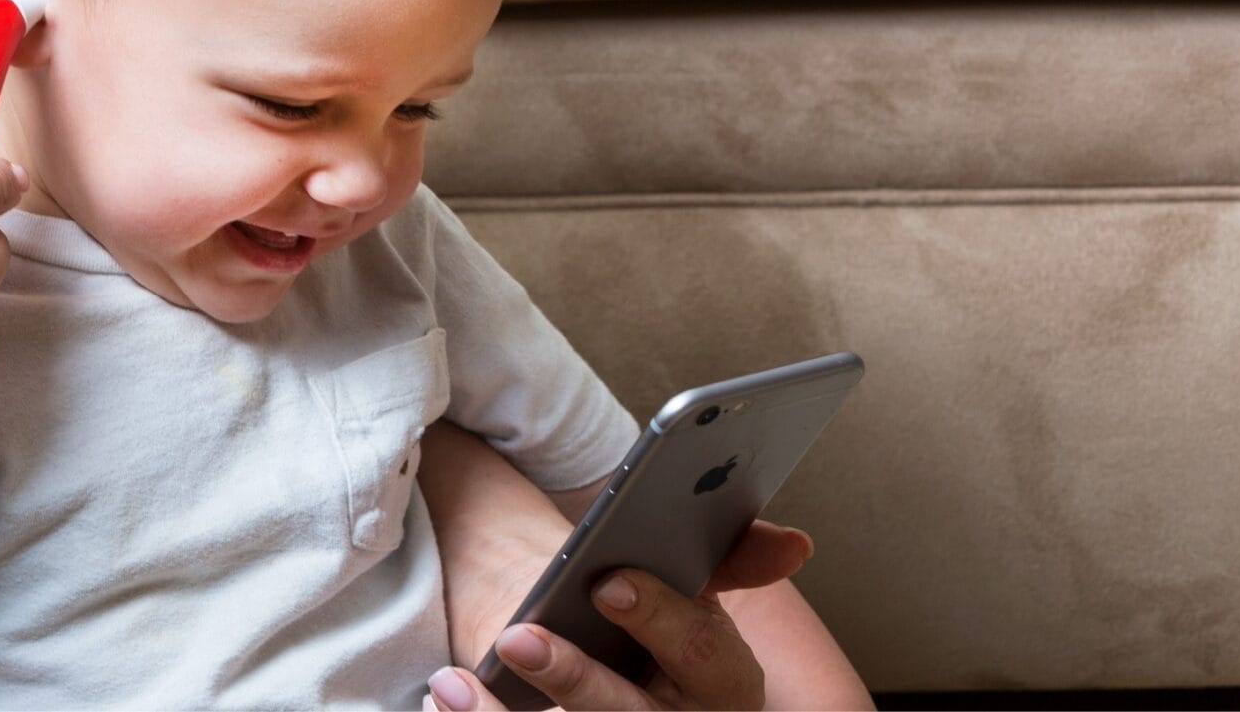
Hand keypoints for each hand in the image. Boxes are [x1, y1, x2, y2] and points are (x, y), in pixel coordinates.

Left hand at [426, 521, 814, 710]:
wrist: (624, 674)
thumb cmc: (661, 632)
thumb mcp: (698, 593)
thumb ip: (731, 559)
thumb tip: (793, 543)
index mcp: (725, 684)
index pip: (703, 655)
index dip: (659, 619)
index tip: (609, 582)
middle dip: (576, 679)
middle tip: (518, 636)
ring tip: (455, 684)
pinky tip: (447, 697)